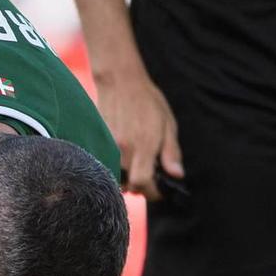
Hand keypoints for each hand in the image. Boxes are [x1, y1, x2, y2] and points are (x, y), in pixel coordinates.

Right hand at [95, 67, 182, 199]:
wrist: (120, 82)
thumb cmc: (147, 101)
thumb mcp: (168, 124)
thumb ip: (171, 152)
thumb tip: (177, 175)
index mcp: (143, 145)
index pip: (143, 182)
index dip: (152, 193)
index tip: (160, 192)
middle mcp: (123, 150)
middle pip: (129, 185)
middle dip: (142, 187)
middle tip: (151, 178)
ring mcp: (108, 148)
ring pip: (117, 179)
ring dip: (128, 180)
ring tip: (137, 168)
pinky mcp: (98, 145)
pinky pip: (107, 167)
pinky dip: (117, 170)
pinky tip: (124, 159)